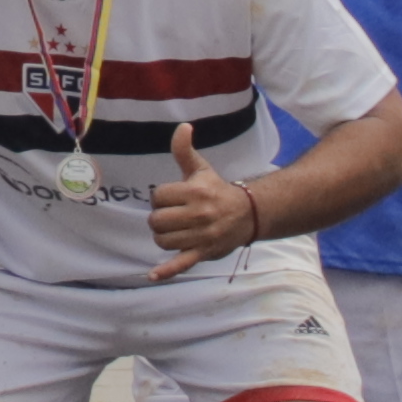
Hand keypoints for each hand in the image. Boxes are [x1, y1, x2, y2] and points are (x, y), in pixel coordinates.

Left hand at [143, 130, 258, 281]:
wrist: (248, 214)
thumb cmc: (217, 190)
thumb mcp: (201, 169)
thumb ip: (184, 150)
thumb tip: (182, 126)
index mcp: (196, 192)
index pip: (158, 196)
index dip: (160, 197)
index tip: (172, 198)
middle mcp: (199, 214)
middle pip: (156, 220)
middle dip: (159, 218)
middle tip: (173, 215)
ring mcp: (201, 236)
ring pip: (163, 241)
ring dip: (163, 237)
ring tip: (175, 230)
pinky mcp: (203, 253)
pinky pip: (181, 263)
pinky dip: (166, 271)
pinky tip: (152, 275)